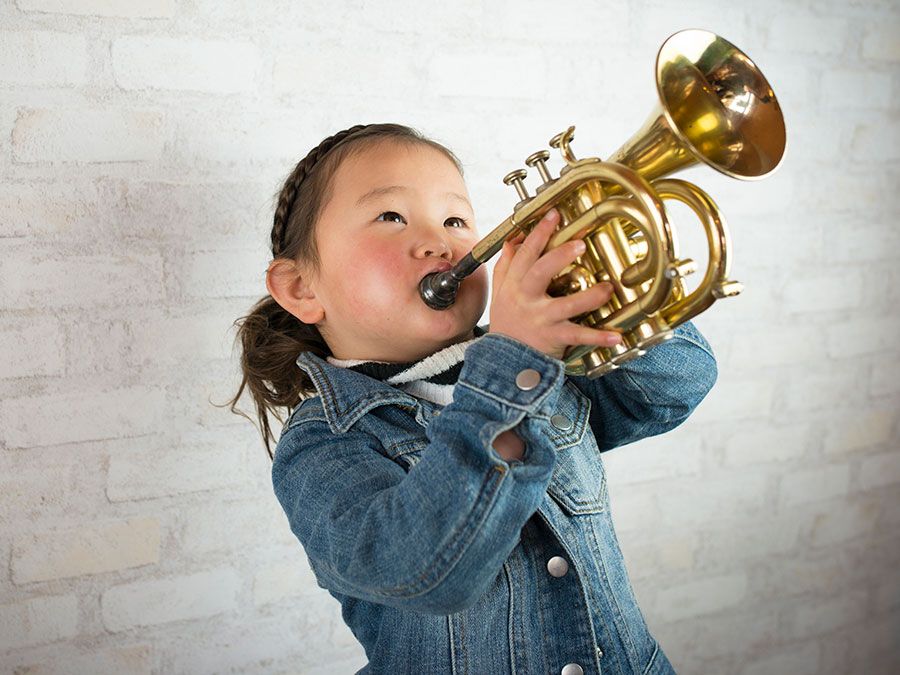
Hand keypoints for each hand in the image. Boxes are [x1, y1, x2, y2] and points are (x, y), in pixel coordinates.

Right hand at [488, 208, 622, 360]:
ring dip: (588, 297)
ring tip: (608, 288)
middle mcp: (526, 299)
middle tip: (580, 243)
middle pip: (540, 272)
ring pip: (565, 306)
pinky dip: (598, 338)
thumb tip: (512, 241)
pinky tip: (616, 336)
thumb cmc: (507, 323)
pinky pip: (578, 336)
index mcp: (514, 285)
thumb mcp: (500, 293)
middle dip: (559, 256)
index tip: (553, 215)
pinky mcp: (553, 338)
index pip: (525, 254)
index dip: (539, 233)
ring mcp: (541, 319)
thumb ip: (506, 266)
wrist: (504, 361)